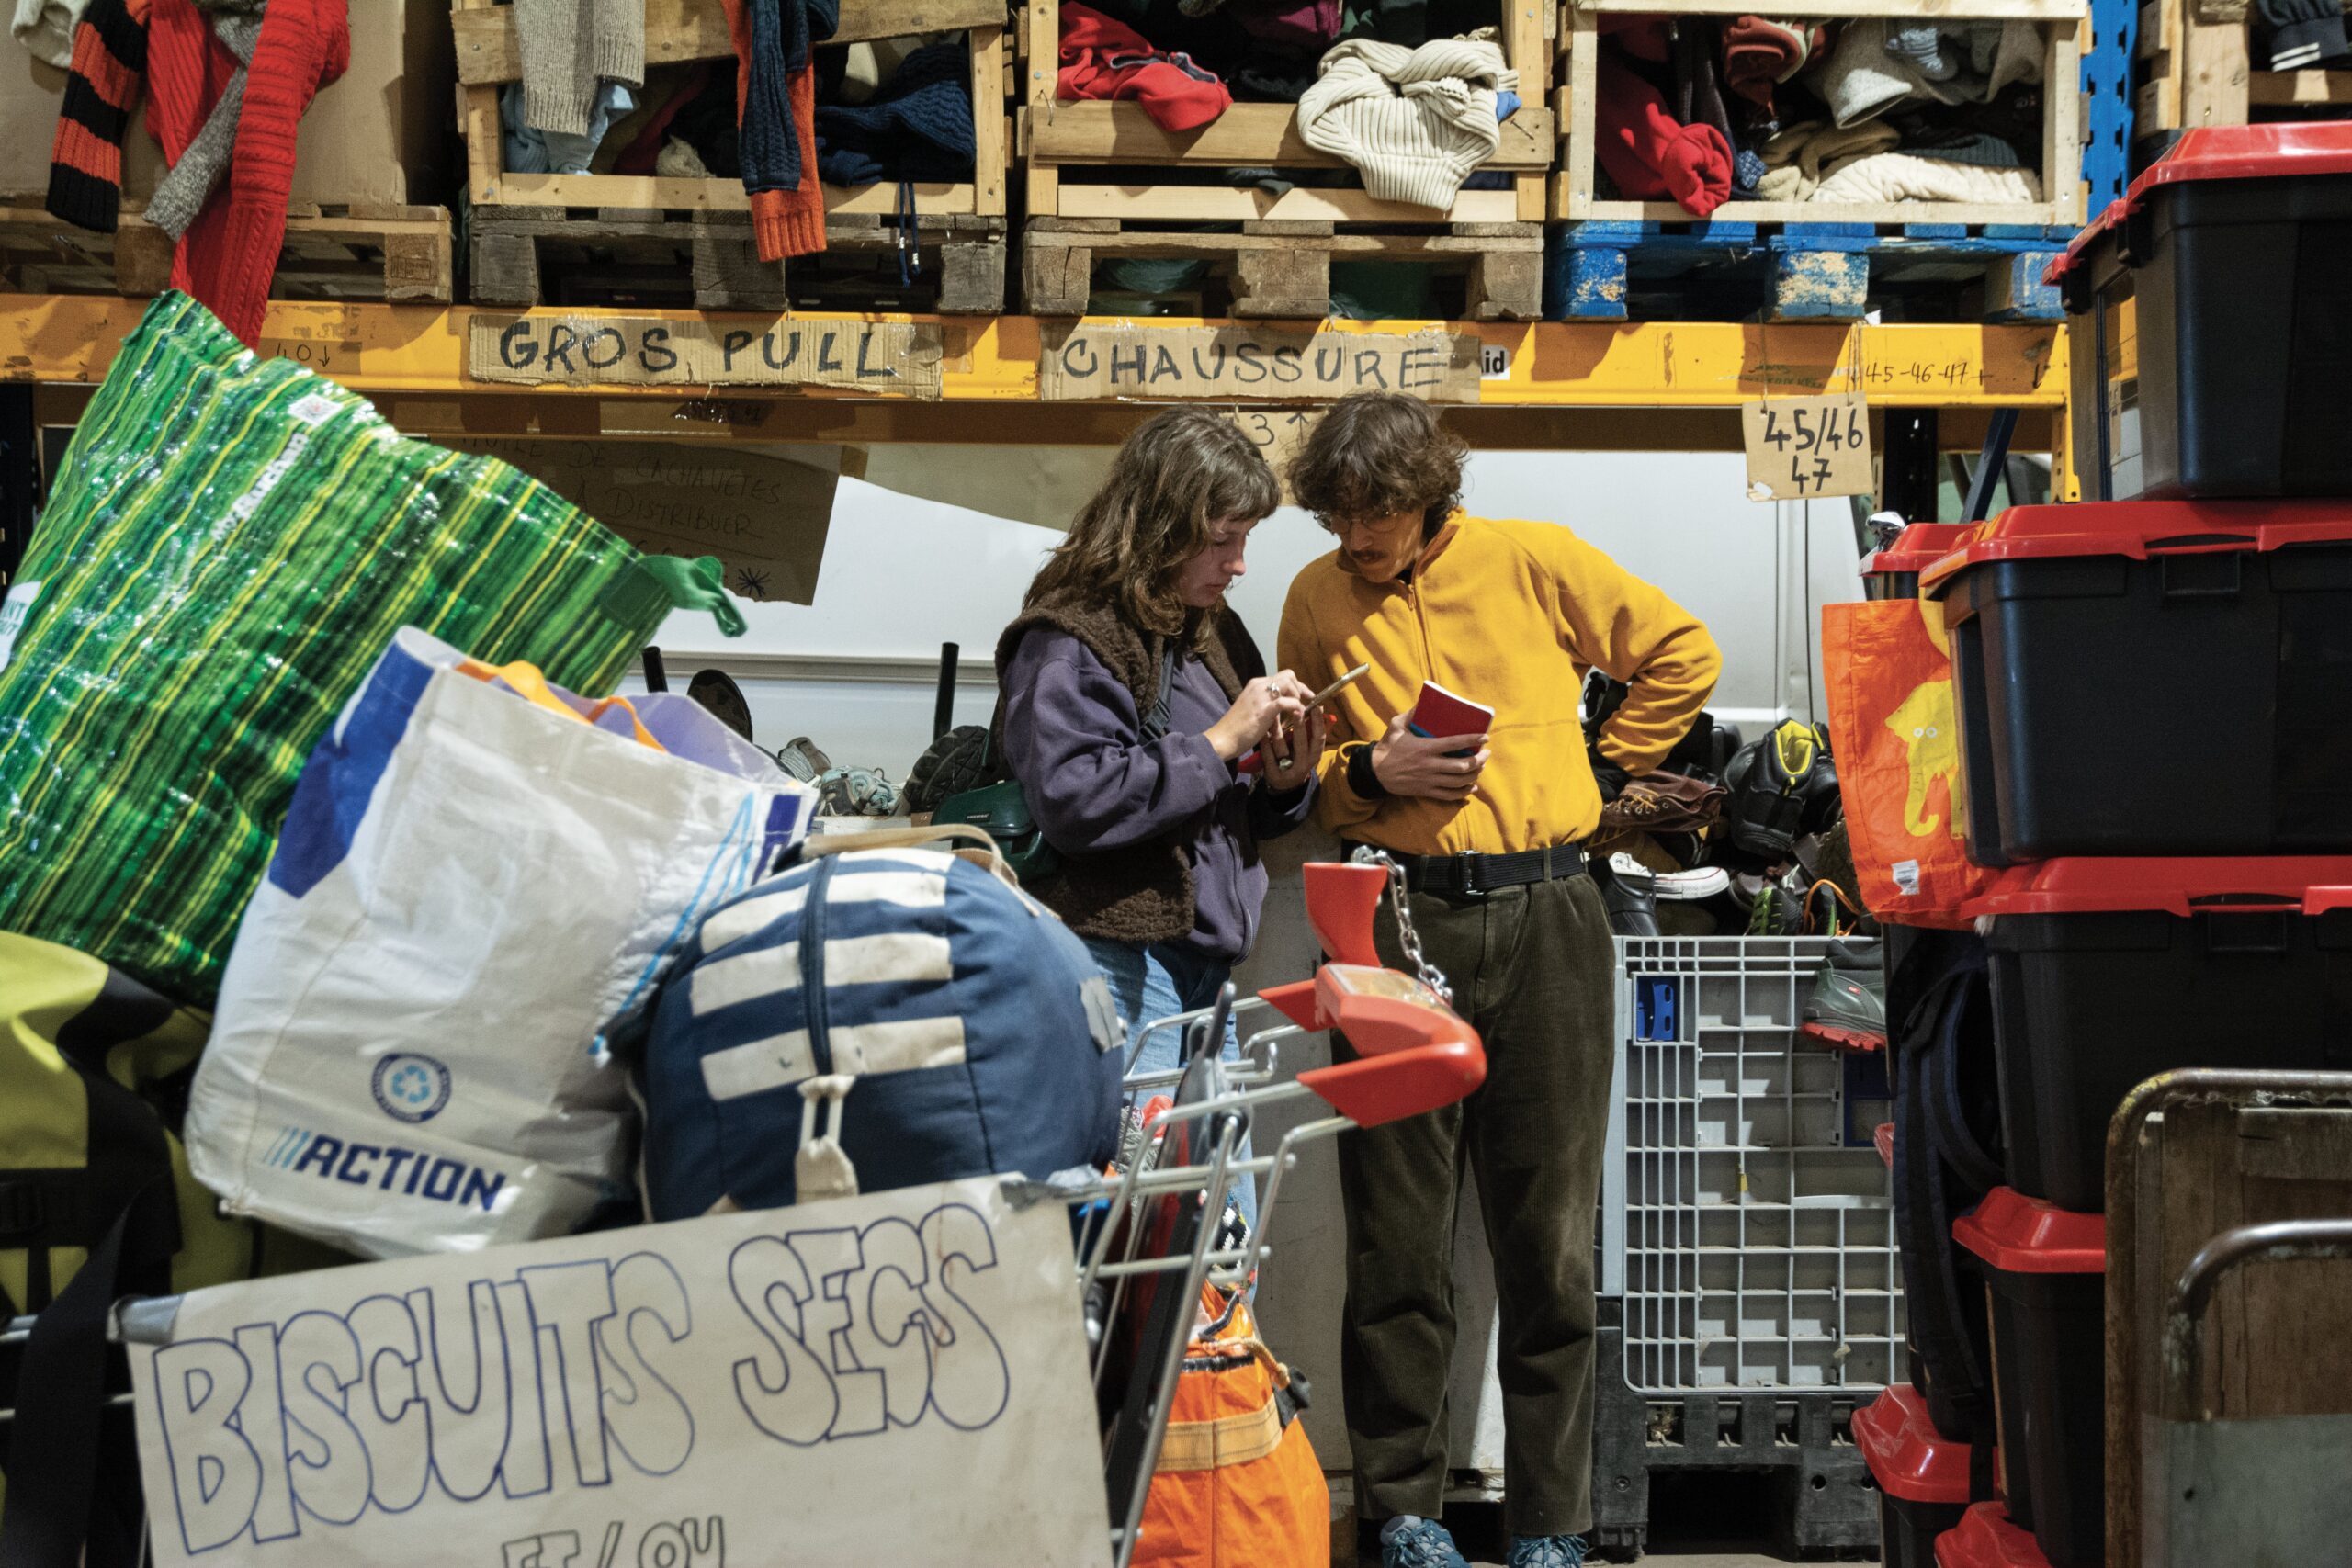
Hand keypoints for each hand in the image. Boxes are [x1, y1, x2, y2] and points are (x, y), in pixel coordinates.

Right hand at [1206, 673, 1307, 761]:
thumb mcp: (1253, 709)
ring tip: (1299, 710)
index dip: (1296, 685)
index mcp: (1255, 685)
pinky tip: (1298, 716)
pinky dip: (1296, 708)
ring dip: (1298, 696)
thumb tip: (1283, 705)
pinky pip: (1287, 702)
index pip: (1282, 676)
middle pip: (1288, 675)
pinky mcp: (1263, 709)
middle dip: (1301, 688)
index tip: (1304, 696)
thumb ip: (1265, 703)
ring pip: (1289, 683)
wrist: (1223, 738)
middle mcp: (1258, 685)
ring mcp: (1260, 696)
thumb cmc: (1237, 728)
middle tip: (1308, 701)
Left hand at [1263, 685, 1326, 785]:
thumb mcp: (1309, 749)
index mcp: (1314, 755)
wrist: (1286, 785)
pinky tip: (1262, 731)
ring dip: (1277, 729)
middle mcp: (1303, 764)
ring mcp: (1288, 770)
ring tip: (1274, 714)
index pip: (1319, 738)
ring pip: (1281, 747)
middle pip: (1301, 743)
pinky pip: (1268, 755)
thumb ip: (1312, 732)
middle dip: (1299, 726)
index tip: (1317, 707)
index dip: (1318, 723)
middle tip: (1297, 709)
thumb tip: (1320, 708)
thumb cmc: (1299, 759)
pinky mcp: (1273, 773)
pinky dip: (1265, 742)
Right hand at [1370, 711, 1488, 801]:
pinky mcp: (1426, 791)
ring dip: (1475, 774)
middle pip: (1462, 765)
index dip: (1472, 739)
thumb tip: (1424, 702)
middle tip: (1486, 753)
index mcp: (1425, 747)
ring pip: (1459, 781)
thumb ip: (1410, 714)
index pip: (1454, 743)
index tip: (1485, 737)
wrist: (1375, 772)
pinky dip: (1464, 792)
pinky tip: (1471, 786)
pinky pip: (1450, 795)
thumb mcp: (1396, 726)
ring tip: (1481, 767)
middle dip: (1479, 760)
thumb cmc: (1387, 747)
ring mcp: (1429, 780)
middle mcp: (1430, 765)